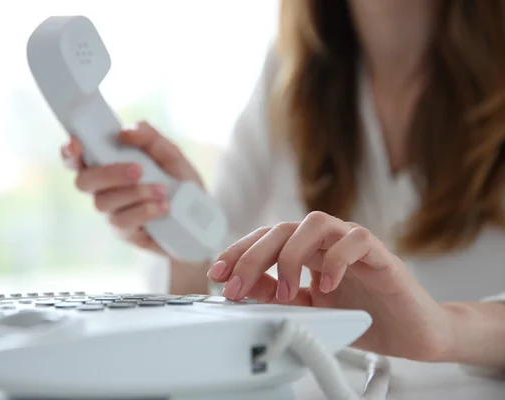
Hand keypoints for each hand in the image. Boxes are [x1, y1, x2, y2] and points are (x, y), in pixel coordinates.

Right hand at [61, 121, 203, 256]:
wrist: (201, 218)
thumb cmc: (180, 181)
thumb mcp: (170, 153)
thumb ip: (149, 137)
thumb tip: (124, 131)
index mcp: (108, 165)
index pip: (77, 159)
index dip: (69, 152)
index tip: (76, 143)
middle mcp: (104, 190)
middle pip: (84, 182)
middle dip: (109, 173)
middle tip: (138, 169)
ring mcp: (112, 213)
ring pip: (103, 203)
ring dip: (135, 193)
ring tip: (162, 190)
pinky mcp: (125, 233)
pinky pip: (123, 222)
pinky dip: (145, 210)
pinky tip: (164, 206)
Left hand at [207, 211, 451, 360]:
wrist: (410, 332)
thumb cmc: (363, 315)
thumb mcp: (309, 309)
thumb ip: (280, 294)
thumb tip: (246, 285)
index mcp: (307, 252)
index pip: (266, 240)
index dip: (239, 252)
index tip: (217, 274)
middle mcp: (326, 242)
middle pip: (283, 229)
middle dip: (253, 256)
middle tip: (236, 286)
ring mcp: (353, 244)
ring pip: (316, 223)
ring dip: (292, 256)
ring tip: (287, 292)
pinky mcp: (381, 254)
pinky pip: (356, 240)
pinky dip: (337, 258)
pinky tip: (326, 285)